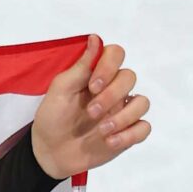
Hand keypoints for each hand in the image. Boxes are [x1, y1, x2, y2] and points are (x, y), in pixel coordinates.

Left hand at [31, 38, 151, 179]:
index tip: (92, 86)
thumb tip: (95, 38)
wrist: (49, 153)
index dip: (109, 66)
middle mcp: (113, 90)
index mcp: (97, 75)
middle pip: (130, 77)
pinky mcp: (126, 134)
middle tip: (91, 112)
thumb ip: (80, 66)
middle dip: (111, 95)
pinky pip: (144, 128)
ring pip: (142, 103)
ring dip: (123, 116)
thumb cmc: (53, 118)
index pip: (116, 54)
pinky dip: (130, 135)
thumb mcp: (60, 90)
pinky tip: (110, 142)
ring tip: (101, 131)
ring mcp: (122, 111)